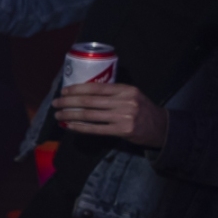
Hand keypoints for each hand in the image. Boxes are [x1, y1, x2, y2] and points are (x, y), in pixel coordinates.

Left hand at [54, 82, 168, 146]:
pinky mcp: (122, 130)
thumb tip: (82, 93)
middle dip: (68, 102)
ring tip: (58, 115)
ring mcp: (124, 116)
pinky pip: (95, 129)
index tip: (63, 91)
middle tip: (55, 103)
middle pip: (89, 101)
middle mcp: (125, 101)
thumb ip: (113, 93)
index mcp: (126, 89)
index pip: (96, 87)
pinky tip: (69, 125)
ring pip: (90, 115)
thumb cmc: (142, 109)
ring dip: (70, 115)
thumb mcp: (132, 95)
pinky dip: (80, 127)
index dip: (77, 89)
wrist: (162, 127)